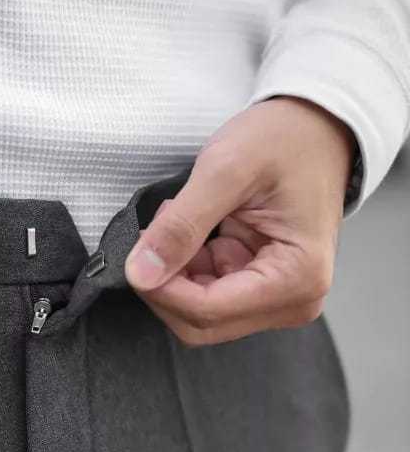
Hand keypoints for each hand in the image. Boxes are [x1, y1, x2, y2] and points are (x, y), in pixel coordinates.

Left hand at [124, 96, 355, 345]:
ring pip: (196, 314)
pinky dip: (186, 269)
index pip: (206, 311)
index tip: (137, 251)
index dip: (160, 288)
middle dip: (165, 284)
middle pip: (199, 324)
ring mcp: (275, 300)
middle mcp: (292, 302)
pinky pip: (204, 297)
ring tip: (180, 221)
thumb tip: (140, 275)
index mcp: (296, 278)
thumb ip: (181, 226)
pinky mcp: (259, 291)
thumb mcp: (226, 170)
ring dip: (174, 274)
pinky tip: (192, 232)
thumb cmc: (285, 139)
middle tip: (158, 232)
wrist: (315, 127)